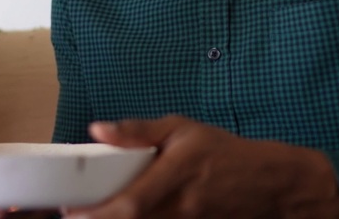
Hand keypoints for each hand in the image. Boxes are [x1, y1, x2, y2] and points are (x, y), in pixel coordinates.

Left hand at [64, 117, 338, 218]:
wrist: (269, 183)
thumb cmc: (222, 152)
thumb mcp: (181, 129)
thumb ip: (138, 131)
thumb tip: (97, 129)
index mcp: (175, 177)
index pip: (130, 204)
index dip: (97, 212)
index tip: (69, 209)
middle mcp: (181, 209)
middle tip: (75, 214)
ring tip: (98, 213)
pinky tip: (126, 217)